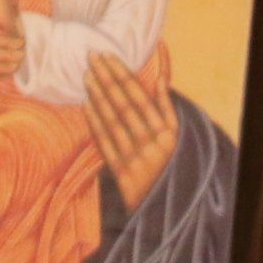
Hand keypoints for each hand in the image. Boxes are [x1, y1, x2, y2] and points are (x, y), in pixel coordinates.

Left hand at [83, 53, 178, 210]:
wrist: (162, 205)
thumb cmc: (167, 161)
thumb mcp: (176, 136)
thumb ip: (167, 107)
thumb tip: (162, 78)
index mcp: (167, 132)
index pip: (140, 97)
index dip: (123, 75)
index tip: (109, 56)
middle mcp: (151, 144)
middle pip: (124, 106)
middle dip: (107, 79)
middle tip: (92, 58)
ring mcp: (135, 158)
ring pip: (113, 122)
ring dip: (98, 97)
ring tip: (87, 76)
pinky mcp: (120, 171)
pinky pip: (105, 143)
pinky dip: (95, 123)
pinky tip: (86, 104)